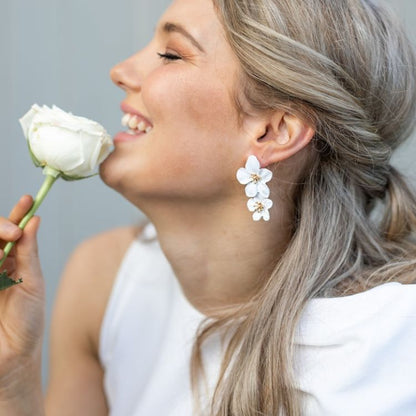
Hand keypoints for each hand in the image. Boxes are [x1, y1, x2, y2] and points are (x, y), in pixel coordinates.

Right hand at [0, 195, 44, 375]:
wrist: (13, 356)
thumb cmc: (28, 320)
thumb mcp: (32, 282)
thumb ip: (29, 252)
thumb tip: (34, 220)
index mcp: (13, 261)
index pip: (10, 231)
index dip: (17, 213)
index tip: (28, 200)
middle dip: (1, 226)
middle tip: (13, 231)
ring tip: (7, 241)